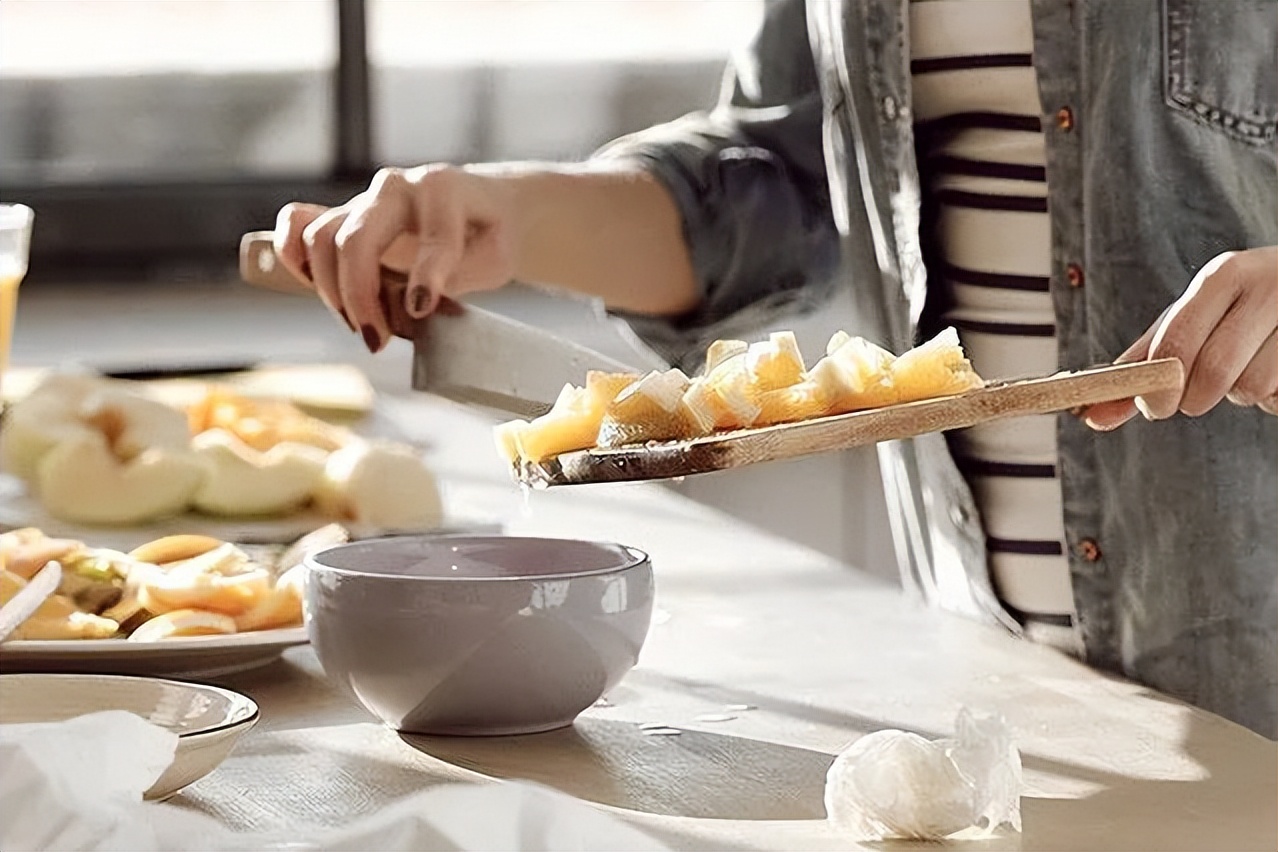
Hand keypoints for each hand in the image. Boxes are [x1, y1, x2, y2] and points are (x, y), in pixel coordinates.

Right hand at [273, 165, 517, 351]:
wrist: (483, 210)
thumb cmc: (489, 237)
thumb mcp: (494, 258)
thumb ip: (458, 277)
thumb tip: (415, 305)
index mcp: (443, 190)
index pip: (430, 235)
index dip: (425, 276)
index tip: (421, 310)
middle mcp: (396, 188)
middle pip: (355, 238)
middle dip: (358, 295)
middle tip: (375, 339)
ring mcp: (364, 200)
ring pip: (321, 237)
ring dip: (330, 290)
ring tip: (361, 324)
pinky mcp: (344, 216)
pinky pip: (298, 223)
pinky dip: (292, 254)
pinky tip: (311, 285)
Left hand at [1086, 246, 1277, 429]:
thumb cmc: (1238, 311)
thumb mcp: (1190, 321)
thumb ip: (1143, 365)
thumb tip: (1091, 415)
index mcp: (1224, 275)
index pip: (1177, 341)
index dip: (1158, 387)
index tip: (1154, 409)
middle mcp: (1269, 285)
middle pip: (1214, 372)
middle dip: (1194, 399)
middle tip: (1194, 399)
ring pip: (1253, 388)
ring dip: (1242, 395)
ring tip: (1250, 368)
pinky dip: (1273, 398)